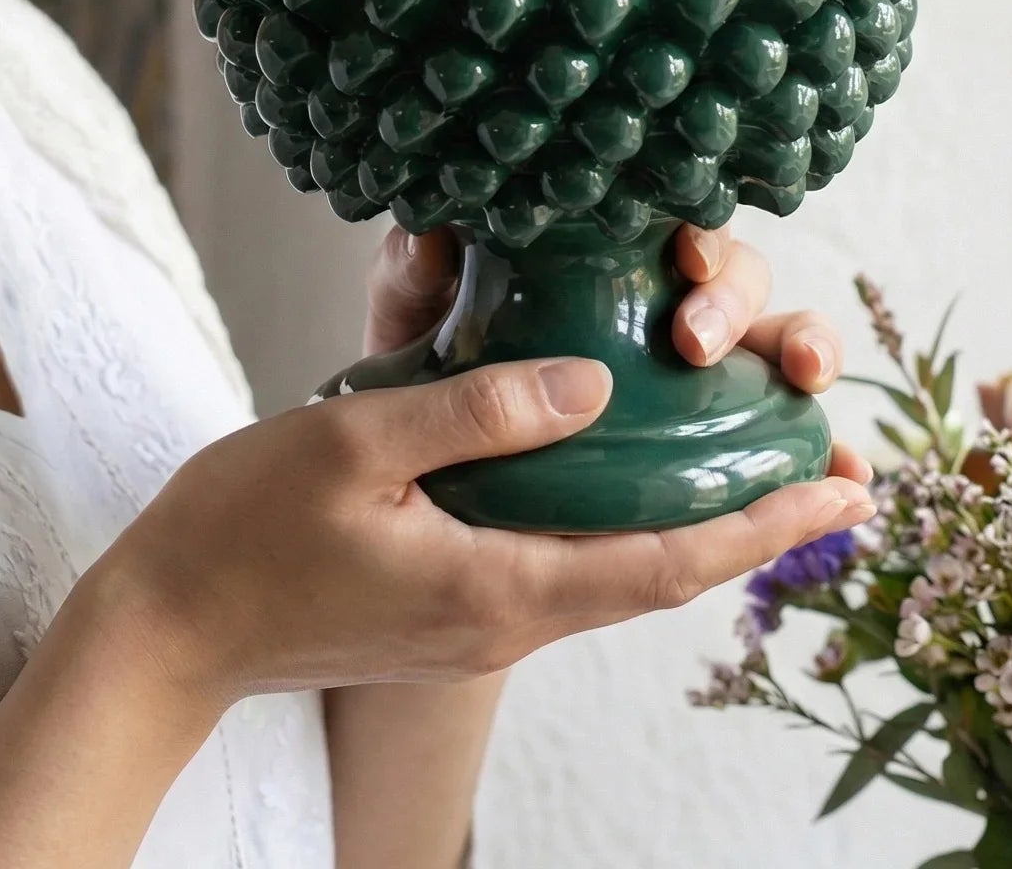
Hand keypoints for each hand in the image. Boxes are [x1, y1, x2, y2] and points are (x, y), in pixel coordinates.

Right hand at [100, 225, 873, 709]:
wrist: (170, 630)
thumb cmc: (243, 531)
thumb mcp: (354, 442)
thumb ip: (478, 411)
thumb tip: (594, 379)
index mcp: (496, 588)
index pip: (663, 562)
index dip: (761, 526)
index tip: (841, 489)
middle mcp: (507, 619)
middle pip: (662, 575)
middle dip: (756, 528)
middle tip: (832, 472)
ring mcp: (482, 622)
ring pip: (619, 572)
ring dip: (700, 526)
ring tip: (757, 469)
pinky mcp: (456, 607)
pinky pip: (569, 566)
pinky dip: (629, 526)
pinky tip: (632, 478)